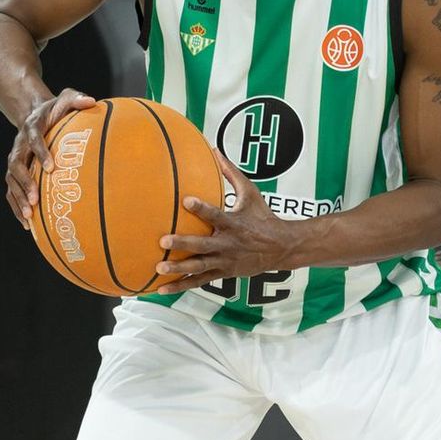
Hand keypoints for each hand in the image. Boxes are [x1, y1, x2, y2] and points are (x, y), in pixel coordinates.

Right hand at [7, 86, 94, 225]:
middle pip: (16, 166)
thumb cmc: (55, 110)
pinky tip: (28, 225)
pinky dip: (17, 208)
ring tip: (29, 216)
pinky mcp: (15, 174)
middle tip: (36, 199)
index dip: (40, 153)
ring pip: (11, 182)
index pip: (34, 139)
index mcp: (31, 128)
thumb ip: (76, 99)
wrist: (36, 115)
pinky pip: (12, 192)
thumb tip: (92, 101)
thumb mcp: (65, 98)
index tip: (51, 168)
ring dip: (19, 199)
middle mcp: (19, 146)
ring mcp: (15, 161)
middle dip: (25, 183)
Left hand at [156, 159, 288, 288]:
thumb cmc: (263, 216)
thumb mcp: (250, 193)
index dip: (202, 208)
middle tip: (163, 241)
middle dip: (183, 244)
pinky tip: (163, 289)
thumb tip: (215, 151)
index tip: (186, 201)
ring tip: (159, 268)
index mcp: (233, 223)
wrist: (281, 247)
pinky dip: (181, 286)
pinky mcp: (223, 273)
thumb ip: (231, 173)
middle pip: (203, 245)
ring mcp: (225, 261)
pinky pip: (199, 281)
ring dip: (179, 269)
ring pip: (199, 267)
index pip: (216, 215)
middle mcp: (228, 244)